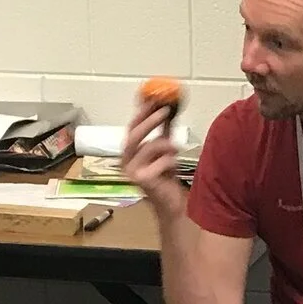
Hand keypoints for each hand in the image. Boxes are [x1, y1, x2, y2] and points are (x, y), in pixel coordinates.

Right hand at [120, 97, 186, 216]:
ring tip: (176, 147)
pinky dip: (169, 160)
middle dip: (150, 120)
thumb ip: (164, 130)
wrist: (170, 204)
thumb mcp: (165, 150)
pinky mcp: (142, 180)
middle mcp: (126, 161)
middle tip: (165, 110)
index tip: (155, 99)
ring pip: (148, 147)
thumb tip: (168, 109)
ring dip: (165, 144)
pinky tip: (172, 167)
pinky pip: (159, 162)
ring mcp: (132, 171)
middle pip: (134, 135)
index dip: (142, 112)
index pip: (132, 127)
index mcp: (129, 152)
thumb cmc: (165, 178)